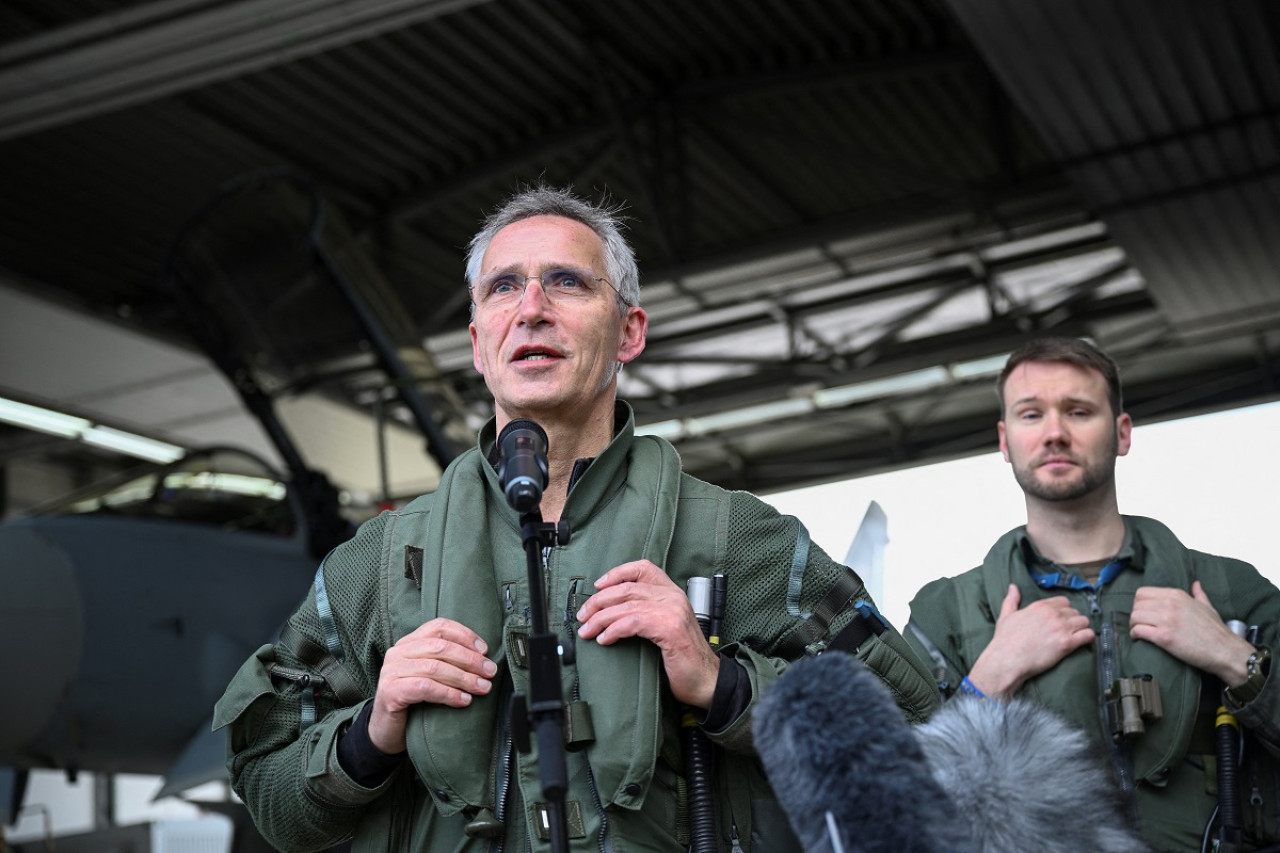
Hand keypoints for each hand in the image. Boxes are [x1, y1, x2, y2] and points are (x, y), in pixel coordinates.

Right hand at [368, 618, 496, 753]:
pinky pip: (425, 687)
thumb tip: (483, 658)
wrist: (387, 730)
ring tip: (483, 688)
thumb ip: (448, 661)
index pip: (439, 626)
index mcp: (409, 642)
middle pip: (440, 646)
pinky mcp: (390, 692)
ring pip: (434, 667)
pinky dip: (448, 693)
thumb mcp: (431, 675)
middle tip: (490, 672)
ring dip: (464, 678)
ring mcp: (391, 671)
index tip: (485, 650)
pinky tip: (464, 700)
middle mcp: (398, 652)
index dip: (465, 635)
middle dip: (470, 659)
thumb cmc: (415, 701)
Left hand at [576, 560, 720, 708]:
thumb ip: (647, 612)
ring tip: (587, 630)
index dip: (617, 573)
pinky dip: (614, 630)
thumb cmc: (684, 658)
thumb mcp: (666, 626)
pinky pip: (633, 622)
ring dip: (600, 618)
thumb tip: (611, 611)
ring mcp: (672, 611)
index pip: (643, 568)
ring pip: (626, 605)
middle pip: (627, 588)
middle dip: (599, 601)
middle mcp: (673, 597)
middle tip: (583, 616)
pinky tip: (604, 639)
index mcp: (672, 592)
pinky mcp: (669, 628)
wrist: (707, 680)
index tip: (598, 586)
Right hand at [968, 584, 1094, 697]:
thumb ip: (1011, 600)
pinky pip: (1088, 635)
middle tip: (1069, 630)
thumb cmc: (1005, 640)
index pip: (1064, 601)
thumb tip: (1013, 587)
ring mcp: (1061, 628)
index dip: (1065, 610)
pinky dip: (1089, 638)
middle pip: (1075, 612)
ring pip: (1084, 622)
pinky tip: (1085, 642)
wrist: (1007, 660)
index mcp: (1040, 606)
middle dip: (1074, 620)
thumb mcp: (1006, 616)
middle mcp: (1053, 614)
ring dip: (1082, 628)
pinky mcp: (1067, 643)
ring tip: (1078, 636)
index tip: (1062, 618)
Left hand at [1130, 581, 1254, 684]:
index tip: (1144, 612)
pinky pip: (1138, 631)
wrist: (1226, 651)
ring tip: (1139, 631)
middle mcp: (1170, 604)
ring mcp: (1166, 620)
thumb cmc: (1217, 631)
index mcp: (1177, 595)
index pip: (1143, 592)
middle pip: (1136, 604)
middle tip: (1140, 624)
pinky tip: (1139, 638)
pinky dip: (1135, 634)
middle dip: (1135, 615)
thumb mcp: (1208, 607)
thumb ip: (1199, 594)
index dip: (1140, 603)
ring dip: (1134, 625)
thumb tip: (1196, 584)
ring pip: (1134, 617)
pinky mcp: (1164, 637)